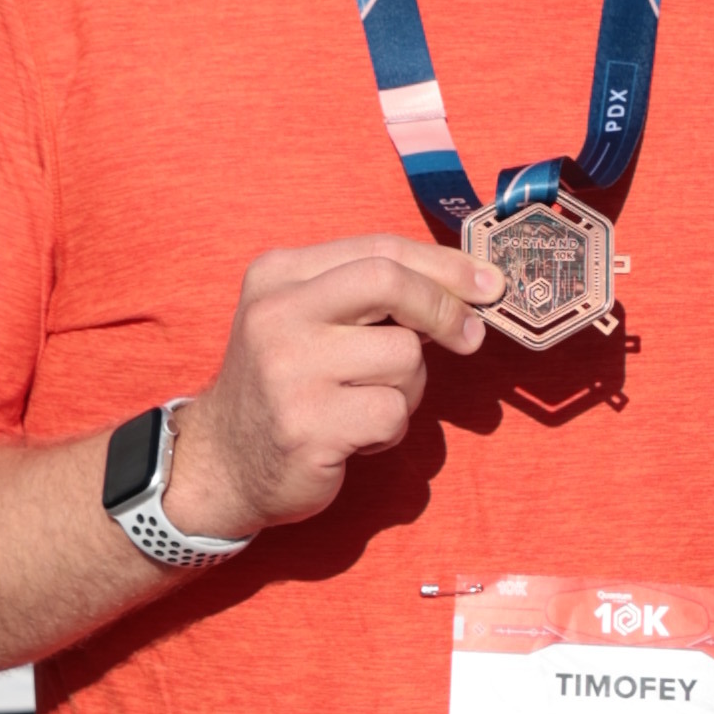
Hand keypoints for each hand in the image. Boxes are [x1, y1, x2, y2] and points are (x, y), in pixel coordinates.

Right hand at [161, 238, 484, 541]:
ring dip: (408, 387)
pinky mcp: (307, 424)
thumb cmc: (288, 387)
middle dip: (445, 308)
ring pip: (403, 356)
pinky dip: (389, 429)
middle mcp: (277, 314)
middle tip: (470, 338)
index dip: (445, 265)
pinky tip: (354, 436)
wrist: (223, 464)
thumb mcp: (312, 322)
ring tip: (368, 403)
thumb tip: (470, 287)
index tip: (489, 283)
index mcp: (279, 274)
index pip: (378, 249)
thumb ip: (373, 297)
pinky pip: (392, 413)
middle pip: (390, 282)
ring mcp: (289, 369)